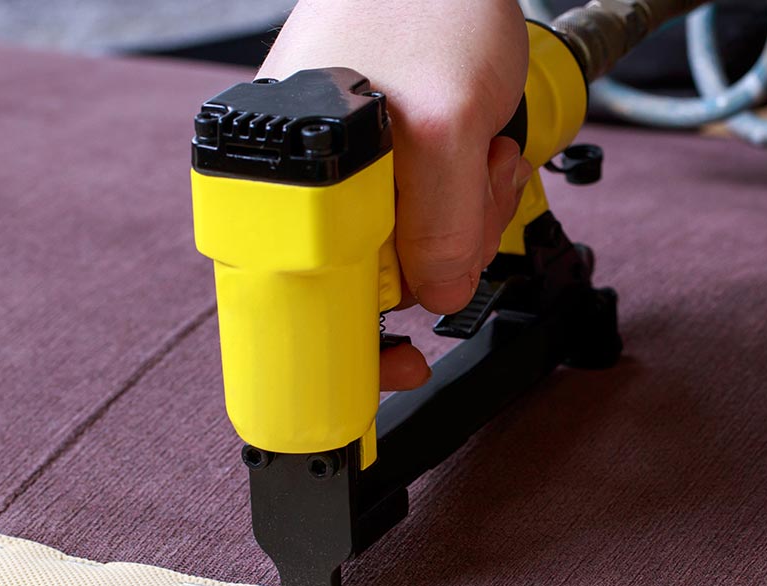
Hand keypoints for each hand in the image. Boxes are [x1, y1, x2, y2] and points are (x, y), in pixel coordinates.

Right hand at [260, 0, 532, 390]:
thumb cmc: (424, 4)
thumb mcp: (443, 128)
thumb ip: (437, 228)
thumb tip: (436, 298)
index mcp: (284, 183)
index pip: (302, 304)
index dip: (352, 348)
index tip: (400, 369)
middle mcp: (308, 187)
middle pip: (377, 284)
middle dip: (444, 253)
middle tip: (472, 188)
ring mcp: (351, 179)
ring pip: (416, 255)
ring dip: (469, 219)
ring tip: (479, 148)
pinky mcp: (391, 170)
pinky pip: (434, 218)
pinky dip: (471, 198)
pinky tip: (481, 146)